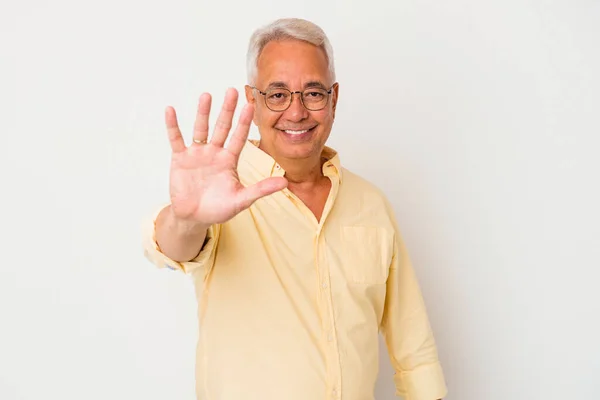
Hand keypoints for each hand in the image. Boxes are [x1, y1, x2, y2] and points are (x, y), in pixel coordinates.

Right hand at [165, 88, 287, 225]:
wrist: (194, 218)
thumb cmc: (219, 209)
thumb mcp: (241, 200)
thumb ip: (261, 189)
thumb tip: (286, 183)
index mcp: (230, 160)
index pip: (239, 137)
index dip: (244, 123)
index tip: (250, 106)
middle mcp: (214, 152)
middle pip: (222, 127)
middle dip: (227, 110)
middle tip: (232, 91)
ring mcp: (197, 154)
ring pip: (201, 129)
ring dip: (203, 113)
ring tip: (207, 95)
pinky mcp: (180, 159)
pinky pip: (176, 139)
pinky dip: (172, 125)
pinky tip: (171, 110)